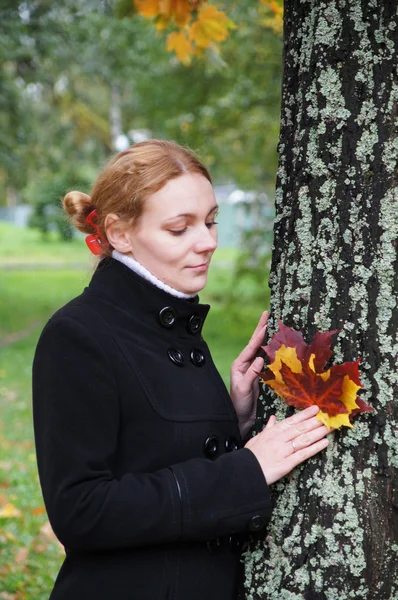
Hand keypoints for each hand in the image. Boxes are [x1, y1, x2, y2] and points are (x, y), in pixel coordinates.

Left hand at [230, 311, 267, 436]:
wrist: (241, 418)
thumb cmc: (238, 404)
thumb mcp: (243, 389)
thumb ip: (251, 374)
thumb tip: (260, 358)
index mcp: (240, 364)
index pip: (251, 346)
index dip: (259, 332)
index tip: (266, 319)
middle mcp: (247, 364)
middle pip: (256, 343)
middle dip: (262, 328)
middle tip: (268, 314)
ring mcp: (254, 369)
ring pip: (262, 349)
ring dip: (268, 337)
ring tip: (275, 325)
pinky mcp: (261, 375)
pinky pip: (268, 360)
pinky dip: (274, 351)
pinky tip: (280, 345)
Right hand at [245, 405, 328, 484]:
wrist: (245, 470)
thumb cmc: (251, 454)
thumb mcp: (258, 437)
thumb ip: (268, 427)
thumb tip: (274, 418)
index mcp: (273, 432)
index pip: (292, 420)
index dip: (304, 414)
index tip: (315, 408)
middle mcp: (279, 439)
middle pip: (300, 428)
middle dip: (315, 422)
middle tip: (328, 416)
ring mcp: (284, 451)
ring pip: (304, 439)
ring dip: (318, 433)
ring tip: (329, 427)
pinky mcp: (287, 463)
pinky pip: (303, 454)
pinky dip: (314, 448)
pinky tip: (324, 443)